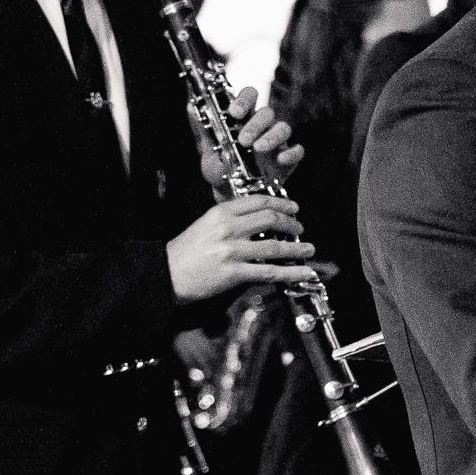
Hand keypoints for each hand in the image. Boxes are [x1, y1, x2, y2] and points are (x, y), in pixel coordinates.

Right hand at [168, 193, 316, 303]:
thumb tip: (260, 220)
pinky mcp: (234, 273)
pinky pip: (269, 271)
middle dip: (291, 222)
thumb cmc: (186, 251)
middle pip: (271, 218)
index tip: (293, 207)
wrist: (166, 274)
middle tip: (300, 227)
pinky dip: (290, 271)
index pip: (258, 201)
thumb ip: (231, 219)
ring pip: (274, 245)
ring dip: (296, 247)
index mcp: (221, 213)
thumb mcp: (206, 224)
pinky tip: (303, 271)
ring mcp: (232, 251)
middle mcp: (228, 228)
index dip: (281, 203)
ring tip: (308, 249)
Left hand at [201, 87, 303, 186]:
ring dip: (271, 136)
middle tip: (243, 140)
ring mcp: (277, 141)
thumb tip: (191, 104)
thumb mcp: (208, 148)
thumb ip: (202, 126)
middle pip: (267, 112)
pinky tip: (281, 160)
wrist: (230, 194)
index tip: (234, 112)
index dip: (245, 100)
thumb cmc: (221, 167)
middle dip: (255, 124)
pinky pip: (297, 150)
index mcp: (244, 117)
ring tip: (258, 149)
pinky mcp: (288, 158)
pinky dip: (291, 153)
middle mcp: (263, 126)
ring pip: (283, 127)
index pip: (250, 96)